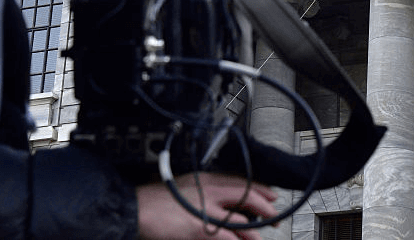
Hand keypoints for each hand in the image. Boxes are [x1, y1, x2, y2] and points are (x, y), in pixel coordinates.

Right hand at [136, 173, 278, 239]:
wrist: (138, 208)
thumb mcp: (187, 187)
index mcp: (208, 180)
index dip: (261, 189)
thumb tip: (220, 199)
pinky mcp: (201, 227)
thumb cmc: (158, 199)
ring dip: (254, 232)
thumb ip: (205, 191)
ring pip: (242, 221)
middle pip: (248, 197)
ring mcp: (208, 209)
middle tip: (274, 216)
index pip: (242, 182)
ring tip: (260, 238)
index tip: (271, 195)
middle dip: (266, 208)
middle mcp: (212, 191)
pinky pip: (227, 237)